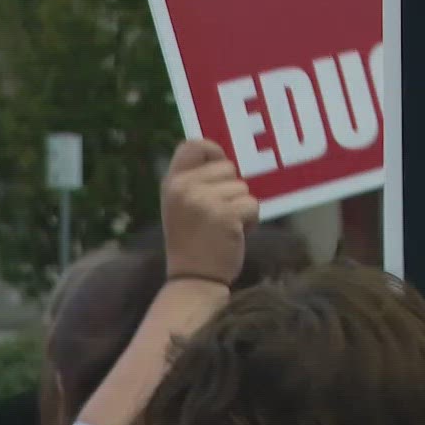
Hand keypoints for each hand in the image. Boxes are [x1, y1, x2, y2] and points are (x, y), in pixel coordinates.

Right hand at [160, 138, 258, 283]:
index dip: (212, 150)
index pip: (192, 145)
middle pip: (227, 167)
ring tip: (225, 228)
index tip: (221, 165)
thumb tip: (226, 160)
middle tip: (219, 215)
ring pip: (243, 188)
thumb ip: (196, 183)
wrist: (193, 279)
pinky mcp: (226, 215)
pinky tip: (235, 235)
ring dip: (242, 208)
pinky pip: (253, 205)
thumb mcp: (181, 207)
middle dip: (232, 189)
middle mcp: (185, 188)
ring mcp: (205, 200)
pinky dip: (251, 221)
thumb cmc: (192, 244)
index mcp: (172, 183)